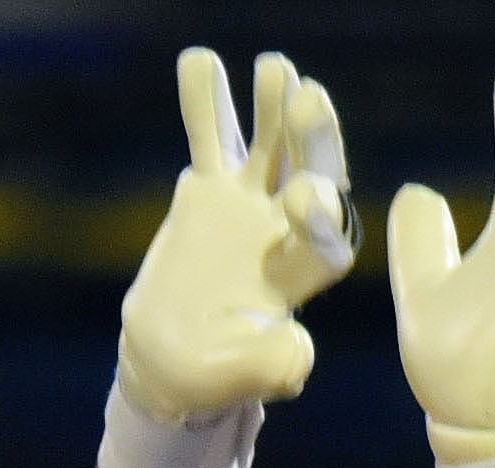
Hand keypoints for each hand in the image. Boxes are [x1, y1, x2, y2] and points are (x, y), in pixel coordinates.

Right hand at [116, 45, 357, 420]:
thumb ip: (270, 366)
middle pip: (312, 176)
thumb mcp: (236, 380)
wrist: (170, 355)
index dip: (318, 216)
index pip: (324, 238)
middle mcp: (285, 230)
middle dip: (314, 140)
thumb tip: (300, 353)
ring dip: (274, 107)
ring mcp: (248, 205)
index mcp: (301, 275)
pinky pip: (210, 139)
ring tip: (273, 68)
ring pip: (270, 147)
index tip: (301, 199)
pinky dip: (206, 103)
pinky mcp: (209, 191)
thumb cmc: (210, 374)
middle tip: (309, 99)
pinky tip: (200, 60)